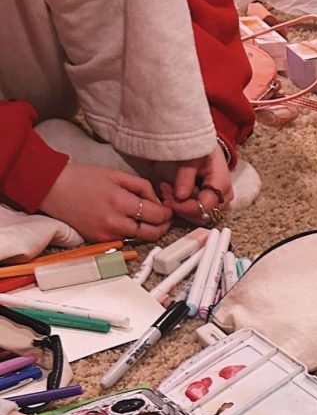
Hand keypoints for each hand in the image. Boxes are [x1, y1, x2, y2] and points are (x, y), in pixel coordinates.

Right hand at [41, 163, 172, 242]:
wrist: (51, 188)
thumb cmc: (82, 178)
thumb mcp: (116, 174)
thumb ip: (142, 187)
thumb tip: (158, 202)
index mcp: (120, 202)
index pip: (156, 215)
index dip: (167, 213)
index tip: (168, 209)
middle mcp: (115, 222)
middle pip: (153, 232)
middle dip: (164, 225)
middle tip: (165, 218)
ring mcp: (107, 234)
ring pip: (141, 238)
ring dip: (150, 230)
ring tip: (149, 220)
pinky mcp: (100, 240)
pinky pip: (125, 239)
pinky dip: (132, 232)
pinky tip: (130, 222)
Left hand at [152, 148, 232, 226]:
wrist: (208, 147)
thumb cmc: (201, 149)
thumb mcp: (192, 157)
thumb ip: (186, 176)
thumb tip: (180, 196)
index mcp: (221, 183)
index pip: (205, 206)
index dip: (185, 208)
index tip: (168, 201)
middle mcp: (224, 196)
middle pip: (203, 215)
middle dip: (181, 208)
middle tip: (165, 192)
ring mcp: (220, 202)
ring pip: (199, 216)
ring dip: (180, 207)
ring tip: (167, 190)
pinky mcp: (213, 203)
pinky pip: (197, 212)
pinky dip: (183, 206)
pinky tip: (173, 192)